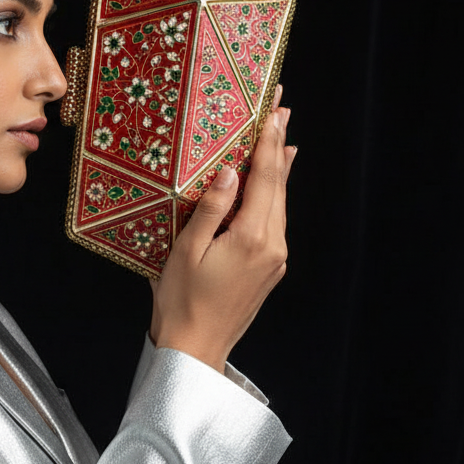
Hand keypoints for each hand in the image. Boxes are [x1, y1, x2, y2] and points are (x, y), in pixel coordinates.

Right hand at [149, 84, 296, 372]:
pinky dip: (273, 198)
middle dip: (279, 149)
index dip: (269, 143)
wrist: (195, 350)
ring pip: (279, 206)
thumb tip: (230, 171)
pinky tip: (271, 187)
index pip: (265, 179)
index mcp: (252, 238)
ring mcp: (275, 260)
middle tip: (283, 112)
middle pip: (279, 188)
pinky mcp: (270, 270)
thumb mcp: (186, 250)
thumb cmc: (181, 302)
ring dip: (279, 172)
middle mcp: (272, 247)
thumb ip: (212, 208)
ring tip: (281, 140)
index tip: (275, 113)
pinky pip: (275, 224)